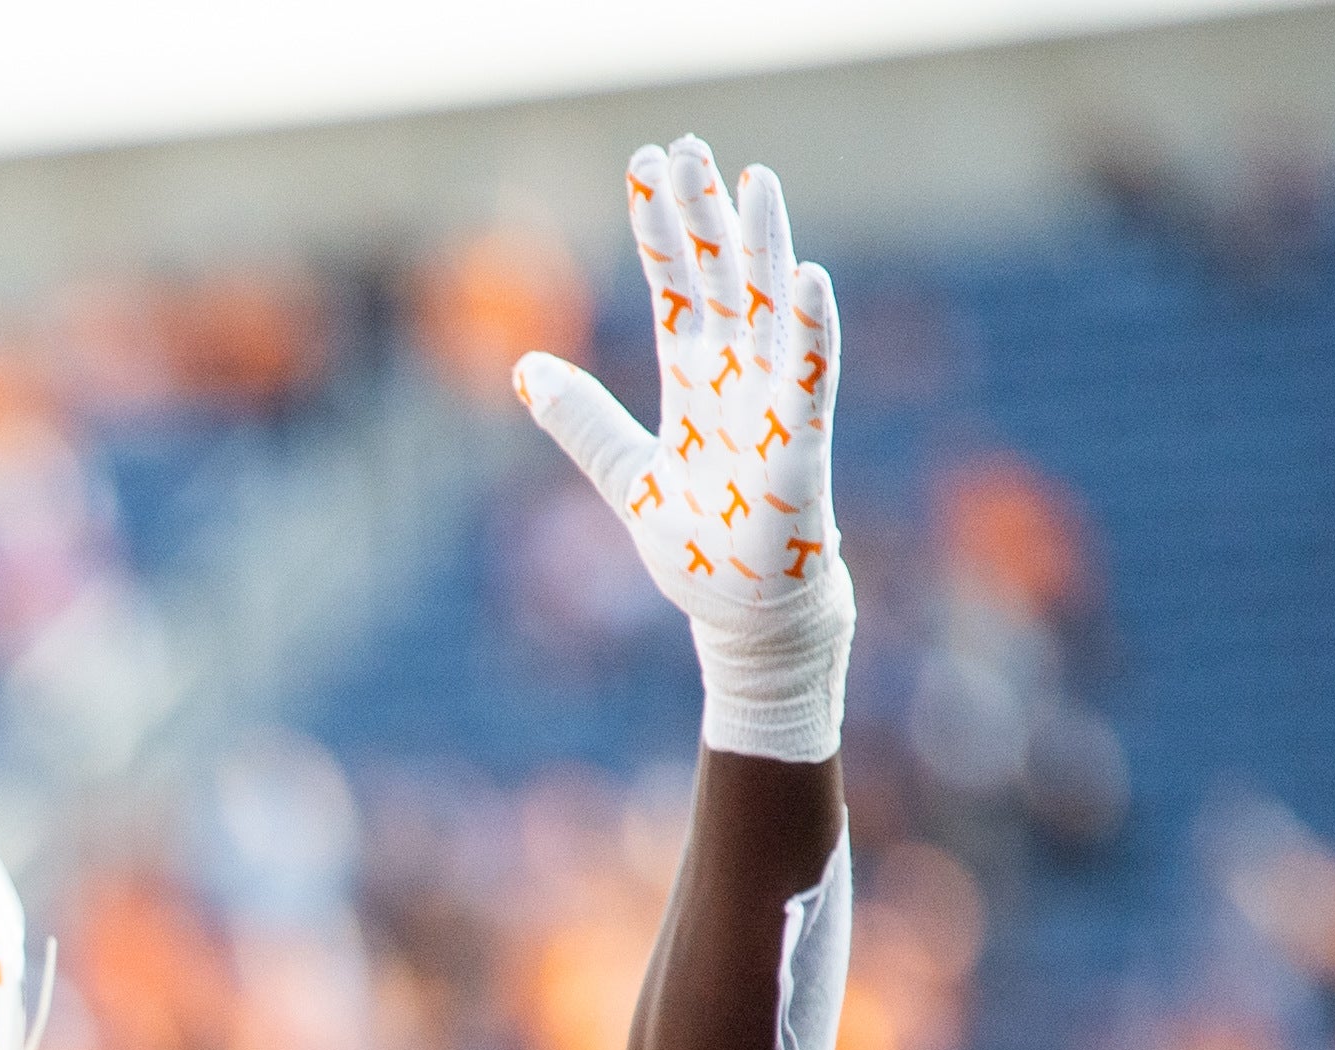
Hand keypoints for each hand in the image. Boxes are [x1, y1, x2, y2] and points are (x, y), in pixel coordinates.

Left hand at [516, 138, 852, 761]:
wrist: (745, 617)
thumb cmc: (701, 548)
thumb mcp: (626, 476)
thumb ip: (582, 422)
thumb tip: (522, 369)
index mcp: (696, 383)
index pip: (675, 288)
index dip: (660, 230)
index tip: (646, 167)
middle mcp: (738, 380)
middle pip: (721, 280)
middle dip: (705, 215)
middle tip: (689, 147)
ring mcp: (773, 405)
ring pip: (769, 308)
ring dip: (764, 245)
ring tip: (755, 179)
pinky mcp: (800, 444)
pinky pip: (810, 376)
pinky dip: (812, 328)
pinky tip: (808, 277)